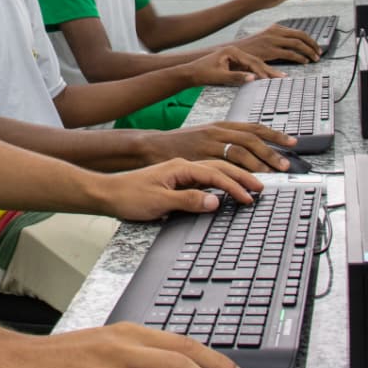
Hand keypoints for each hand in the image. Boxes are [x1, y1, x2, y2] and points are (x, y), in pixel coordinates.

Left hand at [101, 157, 262, 218]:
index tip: (249, 197)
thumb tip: (215, 202)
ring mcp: (180, 171)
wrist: (107, 193)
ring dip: (234, 176)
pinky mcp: (177, 179)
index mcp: (180, 167)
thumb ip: (188, 201)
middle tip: (261, 188)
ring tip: (252, 184)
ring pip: (214, 170)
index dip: (234, 186)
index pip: (215, 174)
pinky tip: (228, 187)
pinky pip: (205, 177)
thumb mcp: (159, 202)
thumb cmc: (129, 197)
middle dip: (242, 176)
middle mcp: (182, 166)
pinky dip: (221, 181)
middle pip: (220, 167)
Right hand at [145, 121, 298, 172]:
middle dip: (270, 152)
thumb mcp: (205, 138)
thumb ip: (226, 143)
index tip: (292, 142)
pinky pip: (219, 167)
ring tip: (269, 177)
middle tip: (286, 165)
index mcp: (220, 126)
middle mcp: (215, 132)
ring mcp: (206, 145)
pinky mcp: (196, 158)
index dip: (274, 135)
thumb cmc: (179, 144)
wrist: (151, 146)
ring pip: (238, 152)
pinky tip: (243, 185)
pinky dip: (234, 175)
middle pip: (249, 139)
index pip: (253, 128)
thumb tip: (249, 156)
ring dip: (256, 165)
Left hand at [187, 47, 276, 86]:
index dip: (263, 71)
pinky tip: (267, 78)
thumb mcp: (219, 76)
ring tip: (279, 78)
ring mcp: (235, 57)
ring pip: (254, 65)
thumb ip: (236, 77)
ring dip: (266, 72)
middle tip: (283, 77)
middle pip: (256, 61)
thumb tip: (253, 79)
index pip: (252, 61)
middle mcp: (235, 52)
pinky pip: (249, 68)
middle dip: (269, 70)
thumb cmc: (202, 73)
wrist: (190, 73)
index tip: (273, 78)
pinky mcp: (234, 63)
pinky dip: (258, 74)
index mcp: (232, 51)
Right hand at [231, 24, 320, 63]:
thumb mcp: (265, 39)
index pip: (297, 31)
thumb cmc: (250, 48)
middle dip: (313, 44)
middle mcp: (275, 32)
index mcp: (275, 28)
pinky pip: (290, 53)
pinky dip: (300, 58)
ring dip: (309, 51)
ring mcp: (272, 40)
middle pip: (301, 35)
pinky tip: (304, 62)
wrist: (235, 51)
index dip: (309, 39)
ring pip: (297, 44)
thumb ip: (278, 40)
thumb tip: (293, 47)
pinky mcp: (270, 50)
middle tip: (319, 52)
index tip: (316, 47)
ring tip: (314, 58)